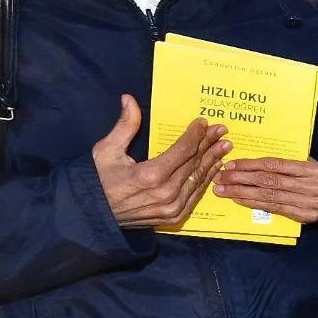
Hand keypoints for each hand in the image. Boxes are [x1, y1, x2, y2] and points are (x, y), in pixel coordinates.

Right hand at [92, 95, 231, 229]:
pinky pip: (195, 196)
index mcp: (150, 175)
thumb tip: (129, 99)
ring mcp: (172, 208)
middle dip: (208, 144)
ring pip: (198, 179)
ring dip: (212, 161)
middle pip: (194, 163)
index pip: (183, 150)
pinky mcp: (174, 218)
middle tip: (221, 131)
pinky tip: (214, 167)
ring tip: (223, 146)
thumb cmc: (98, 180)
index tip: (203, 123)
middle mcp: (166, 193)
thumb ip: (124, 126)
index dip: (195, 135)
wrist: (94, 214)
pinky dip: (205, 180)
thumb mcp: (106, 150)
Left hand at [213, 157, 317, 224]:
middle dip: (241, 179)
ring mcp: (309, 204)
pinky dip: (254, 204)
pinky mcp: (305, 217)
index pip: (276, 165)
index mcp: (313, 169)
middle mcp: (312, 187)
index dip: (252, 165)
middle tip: (221, 177)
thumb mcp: (310, 163)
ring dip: (242, 193)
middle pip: (270, 181)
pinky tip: (239, 199)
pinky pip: (274, 209)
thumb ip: (289, 162)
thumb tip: (255, 160)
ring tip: (223, 189)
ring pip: (269, 196)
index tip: (232, 164)